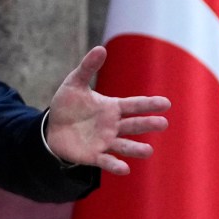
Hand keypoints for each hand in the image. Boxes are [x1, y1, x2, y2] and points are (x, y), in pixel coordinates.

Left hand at [43, 44, 170, 175]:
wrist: (52, 128)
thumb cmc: (67, 105)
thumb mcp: (75, 83)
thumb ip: (88, 67)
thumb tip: (101, 48)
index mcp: (112, 107)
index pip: (135, 105)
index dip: (149, 104)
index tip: (166, 103)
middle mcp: (113, 126)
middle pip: (134, 125)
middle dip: (148, 124)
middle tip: (163, 123)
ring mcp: (105, 141)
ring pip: (125, 145)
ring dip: (136, 149)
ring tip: (149, 151)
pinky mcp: (94, 156)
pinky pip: (107, 161)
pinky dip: (116, 165)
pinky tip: (125, 169)